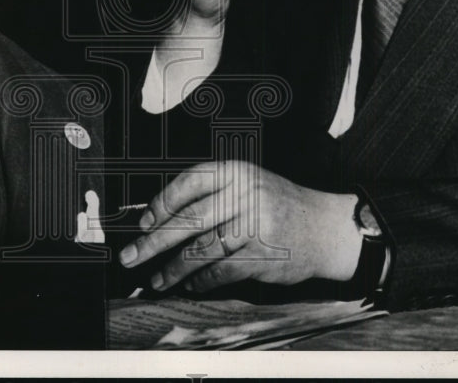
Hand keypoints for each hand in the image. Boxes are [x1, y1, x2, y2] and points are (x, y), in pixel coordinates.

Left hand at [119, 161, 361, 292]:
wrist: (326, 228)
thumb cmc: (279, 206)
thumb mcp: (248, 185)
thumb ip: (212, 195)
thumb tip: (160, 219)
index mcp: (236, 171)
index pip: (189, 182)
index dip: (162, 203)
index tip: (144, 222)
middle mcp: (244, 194)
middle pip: (189, 220)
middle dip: (154, 242)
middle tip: (131, 256)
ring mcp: (254, 225)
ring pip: (202, 250)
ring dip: (174, 269)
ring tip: (157, 279)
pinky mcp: (262, 255)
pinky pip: (221, 270)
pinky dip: (202, 281)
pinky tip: (191, 285)